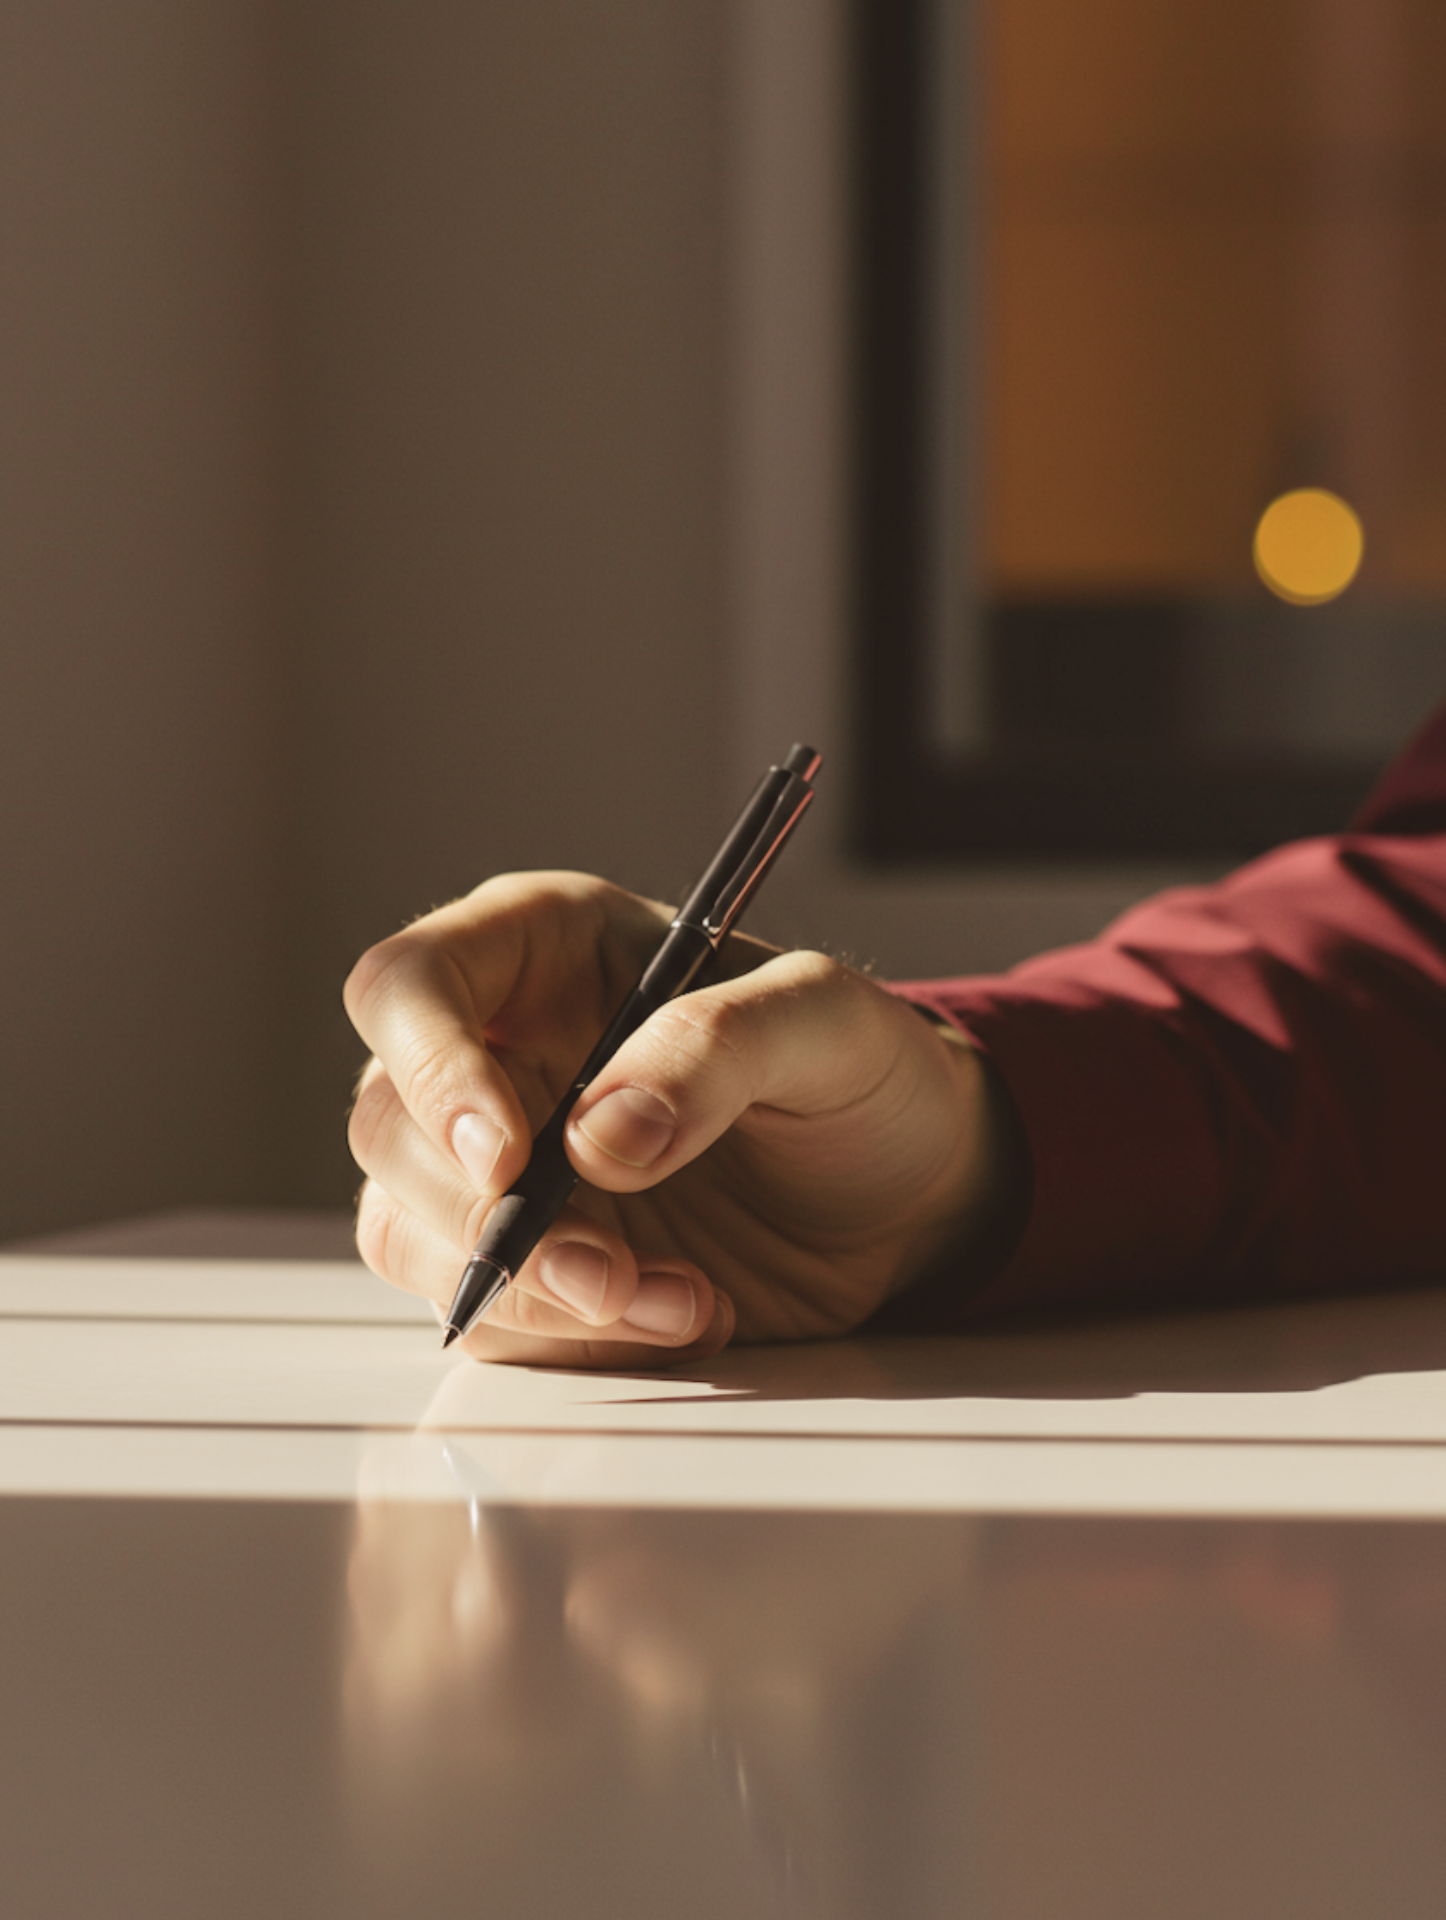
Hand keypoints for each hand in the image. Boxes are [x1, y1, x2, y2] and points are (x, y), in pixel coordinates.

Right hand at [344, 871, 1001, 1366]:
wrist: (909, 1190)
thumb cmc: (860, 1072)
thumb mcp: (825, 1022)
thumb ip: (716, 1046)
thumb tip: (600, 1135)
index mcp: (542, 949)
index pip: (410, 986)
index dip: (431, 1068)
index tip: (513, 1157)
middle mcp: (497, 1051)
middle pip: (387, 1127)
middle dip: (485, 1216)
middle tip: (604, 1268)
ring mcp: (502, 1164)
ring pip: (411, 1231)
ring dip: (531, 1291)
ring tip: (679, 1297)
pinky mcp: (527, 1260)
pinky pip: (487, 1312)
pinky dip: (574, 1337)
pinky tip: (685, 1312)